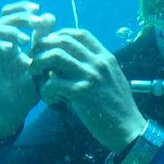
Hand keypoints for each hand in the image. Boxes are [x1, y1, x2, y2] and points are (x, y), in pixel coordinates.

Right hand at [0, 1, 55, 138]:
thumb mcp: (38, 65)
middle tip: (36, 22)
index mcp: (8, 42)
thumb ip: (42, 43)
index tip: (38, 9)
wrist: (10, 116)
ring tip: (25, 40)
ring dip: (8, 30)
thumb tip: (51, 16)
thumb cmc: (24, 92)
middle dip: (19, 17)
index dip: (21, 8)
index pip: (9, 15)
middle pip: (0, 19)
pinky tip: (12, 51)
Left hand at [31, 28, 147, 150]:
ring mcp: (90, 77)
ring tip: (33, 73)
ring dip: (38, 62)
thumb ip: (98, 68)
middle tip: (34, 58)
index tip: (50, 45)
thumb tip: (77, 62)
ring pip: (55, 56)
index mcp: (106, 58)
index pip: (80, 34)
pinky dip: (45, 89)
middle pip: (63, 41)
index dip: (60, 35)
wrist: (129, 129)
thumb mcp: (113, 79)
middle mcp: (98, 63)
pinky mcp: (82, 93)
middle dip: (43, 46)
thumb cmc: (120, 107)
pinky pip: (53, 83)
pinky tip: (48, 98)